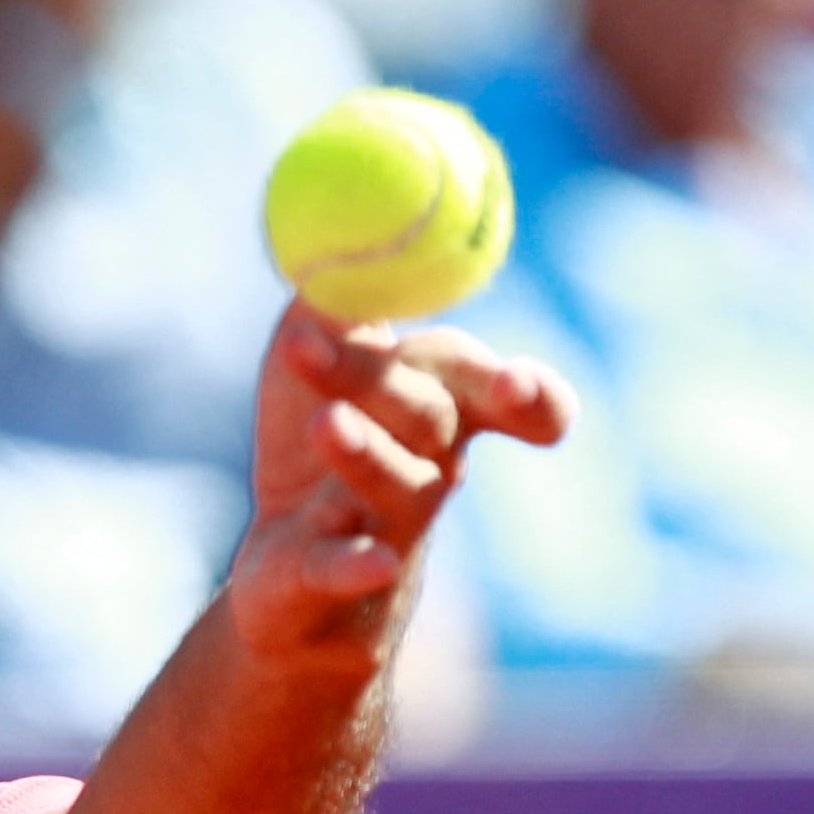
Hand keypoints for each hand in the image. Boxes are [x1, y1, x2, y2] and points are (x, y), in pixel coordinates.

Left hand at [223, 303, 575, 665]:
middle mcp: (428, 468)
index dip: (525, 391)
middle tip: (389, 366)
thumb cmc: (313, 450)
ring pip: (396, 488)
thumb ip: (330, 301)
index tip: (516, 382)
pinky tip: (366, 561)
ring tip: (326, 424)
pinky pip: (348, 571)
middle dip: (410, 388)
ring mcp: (383, 525)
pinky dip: (357, 565)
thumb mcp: (308, 362)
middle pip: (432, 420)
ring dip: (367, 455)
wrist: (289, 577)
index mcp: (437, 410)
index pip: (493, 389)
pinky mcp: (332, 578)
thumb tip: (337, 235)